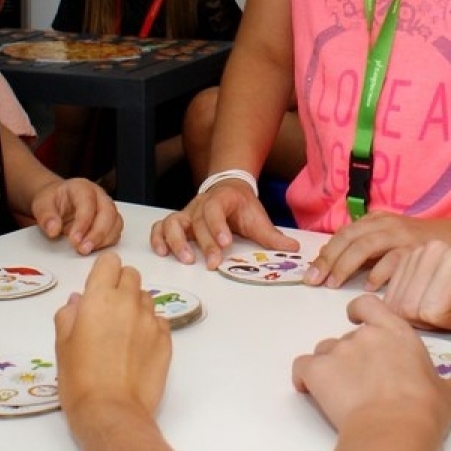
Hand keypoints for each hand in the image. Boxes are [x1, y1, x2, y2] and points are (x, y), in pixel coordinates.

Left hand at [29, 177, 121, 253]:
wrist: (57, 202)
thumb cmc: (53, 201)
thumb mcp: (41, 205)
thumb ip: (46, 216)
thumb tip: (53, 229)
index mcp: (82, 187)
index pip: (88, 203)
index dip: (83, 223)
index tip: (74, 240)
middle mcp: (99, 196)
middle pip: (108, 212)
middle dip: (97, 234)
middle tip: (83, 249)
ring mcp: (107, 208)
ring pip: (115, 223)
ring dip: (103, 240)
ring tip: (86, 250)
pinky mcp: (110, 222)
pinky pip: (115, 233)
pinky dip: (107, 243)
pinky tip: (93, 249)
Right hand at [54, 252, 170, 429]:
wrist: (111, 412)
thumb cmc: (79, 379)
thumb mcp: (62, 344)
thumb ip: (69, 315)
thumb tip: (78, 301)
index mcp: (99, 298)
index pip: (110, 262)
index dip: (103, 273)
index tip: (97, 289)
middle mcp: (128, 303)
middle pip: (131, 275)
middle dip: (120, 285)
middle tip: (109, 311)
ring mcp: (151, 321)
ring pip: (146, 298)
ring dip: (135, 307)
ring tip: (123, 334)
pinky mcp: (166, 340)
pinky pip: (159, 321)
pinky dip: (149, 328)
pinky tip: (137, 349)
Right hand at [149, 179, 297, 267]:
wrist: (228, 187)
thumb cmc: (242, 206)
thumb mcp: (258, 217)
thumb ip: (272, 235)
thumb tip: (292, 249)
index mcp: (221, 200)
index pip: (215, 210)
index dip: (217, 226)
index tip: (225, 243)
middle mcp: (200, 205)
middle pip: (197, 222)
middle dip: (204, 243)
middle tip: (211, 262)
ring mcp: (186, 213)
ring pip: (172, 222)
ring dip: (176, 240)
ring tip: (185, 259)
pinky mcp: (178, 222)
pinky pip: (161, 226)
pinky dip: (158, 237)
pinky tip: (162, 252)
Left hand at [291, 294, 450, 435]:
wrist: (393, 429)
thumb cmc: (424, 411)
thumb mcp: (450, 395)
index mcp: (396, 333)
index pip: (368, 306)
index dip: (359, 312)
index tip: (356, 320)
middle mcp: (365, 335)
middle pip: (345, 337)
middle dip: (348, 357)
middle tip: (359, 383)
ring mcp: (338, 351)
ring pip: (323, 351)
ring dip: (328, 368)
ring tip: (339, 394)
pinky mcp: (317, 371)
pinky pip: (301, 367)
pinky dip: (303, 378)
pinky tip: (309, 391)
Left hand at [304, 211, 441, 287]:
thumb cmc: (424, 246)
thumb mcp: (392, 240)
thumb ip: (368, 250)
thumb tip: (336, 264)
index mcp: (379, 221)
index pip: (343, 234)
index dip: (325, 254)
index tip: (311, 273)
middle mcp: (388, 225)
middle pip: (349, 238)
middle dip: (328, 260)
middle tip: (314, 280)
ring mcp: (403, 235)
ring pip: (365, 245)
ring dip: (345, 265)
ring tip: (333, 284)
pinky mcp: (418, 249)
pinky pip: (393, 259)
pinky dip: (378, 272)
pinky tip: (368, 287)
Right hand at [378, 241, 450, 365]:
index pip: (431, 311)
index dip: (447, 322)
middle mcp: (433, 250)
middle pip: (409, 308)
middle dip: (429, 320)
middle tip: (449, 312)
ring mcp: (417, 251)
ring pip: (397, 304)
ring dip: (416, 313)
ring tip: (439, 305)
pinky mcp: (405, 256)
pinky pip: (391, 295)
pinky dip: (405, 305)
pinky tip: (425, 299)